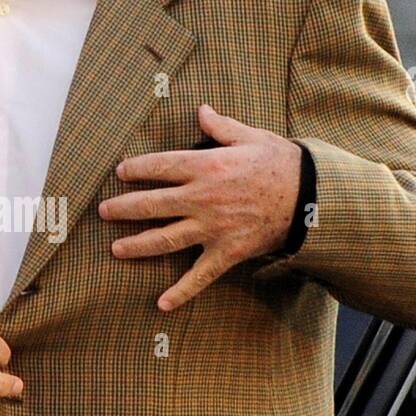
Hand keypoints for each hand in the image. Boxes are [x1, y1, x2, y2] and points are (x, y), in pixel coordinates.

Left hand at [97, 103, 301, 310]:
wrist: (312, 198)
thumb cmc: (281, 163)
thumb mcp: (251, 137)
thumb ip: (221, 127)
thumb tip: (201, 111)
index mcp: (207, 166)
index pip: (161, 166)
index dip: (137, 169)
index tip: (121, 172)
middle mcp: (203, 199)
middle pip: (153, 204)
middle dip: (124, 208)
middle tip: (103, 212)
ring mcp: (213, 228)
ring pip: (165, 239)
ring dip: (137, 245)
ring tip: (115, 249)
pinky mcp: (227, 253)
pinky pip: (200, 276)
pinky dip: (181, 292)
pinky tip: (161, 304)